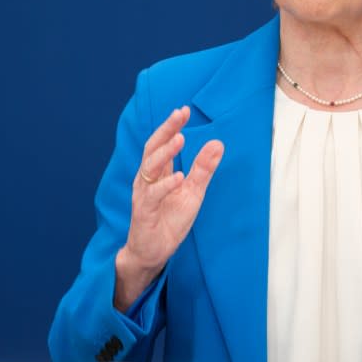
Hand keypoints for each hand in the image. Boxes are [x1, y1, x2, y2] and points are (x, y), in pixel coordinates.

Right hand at [114, 106, 223, 310]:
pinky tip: (178, 177)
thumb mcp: (193, 192)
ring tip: (180, 139)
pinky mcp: (144, 212)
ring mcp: (144, 194)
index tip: (184, 110)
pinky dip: (165, 185)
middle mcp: (147, 179)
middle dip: (166, 129)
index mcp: (158, 172)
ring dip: (165, 153)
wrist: (153, 252)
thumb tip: (218, 143)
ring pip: (150, 168)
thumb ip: (202, 169)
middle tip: (180, 114)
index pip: (162, 143)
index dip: (172, 126)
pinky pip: (152, 195)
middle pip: (153, 148)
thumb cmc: (169, 220)